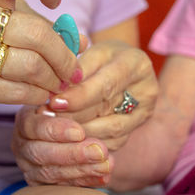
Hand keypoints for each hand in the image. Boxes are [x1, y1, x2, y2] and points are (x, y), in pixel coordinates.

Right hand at [0, 0, 84, 103]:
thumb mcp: (10, 15)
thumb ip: (46, 25)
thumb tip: (82, 42)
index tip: (55, 0)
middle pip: (36, 34)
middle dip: (64, 58)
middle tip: (74, 70)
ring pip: (28, 66)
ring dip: (53, 80)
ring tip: (59, 83)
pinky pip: (14, 92)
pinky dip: (37, 95)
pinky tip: (42, 93)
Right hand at [12, 106, 113, 186]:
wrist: (66, 126)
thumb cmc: (67, 106)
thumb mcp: (66, 96)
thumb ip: (69, 98)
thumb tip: (70, 100)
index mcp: (25, 120)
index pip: (34, 127)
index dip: (56, 130)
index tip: (80, 131)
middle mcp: (22, 144)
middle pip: (41, 154)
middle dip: (73, 154)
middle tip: (100, 150)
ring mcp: (29, 166)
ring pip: (51, 173)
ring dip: (82, 170)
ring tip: (107, 164)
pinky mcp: (41, 183)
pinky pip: (62, 186)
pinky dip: (85, 182)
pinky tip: (104, 176)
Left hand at [43, 41, 157, 149]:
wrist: (126, 67)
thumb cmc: (105, 57)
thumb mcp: (93, 53)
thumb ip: (79, 69)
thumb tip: (59, 90)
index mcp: (137, 64)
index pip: (106, 84)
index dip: (79, 97)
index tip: (54, 102)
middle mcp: (147, 90)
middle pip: (107, 109)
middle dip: (74, 115)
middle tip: (47, 116)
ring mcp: (145, 112)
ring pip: (110, 129)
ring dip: (80, 130)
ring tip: (56, 127)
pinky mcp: (138, 128)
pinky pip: (113, 141)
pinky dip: (90, 141)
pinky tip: (71, 138)